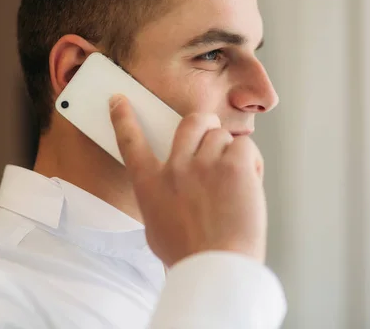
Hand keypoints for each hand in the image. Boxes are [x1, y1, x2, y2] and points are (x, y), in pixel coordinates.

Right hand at [109, 94, 266, 266]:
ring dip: (230, 152)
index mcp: (151, 184)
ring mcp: (203, 164)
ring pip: (221, 135)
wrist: (215, 269)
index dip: (123, 117)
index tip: (119, 100)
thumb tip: (171, 185)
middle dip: (204, 123)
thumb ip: (161, 198)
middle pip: (190, 122)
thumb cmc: (189, 255)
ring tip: (235, 181)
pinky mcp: (233, 165)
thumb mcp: (157, 227)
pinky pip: (244, 145)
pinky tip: (249, 182)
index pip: (131, 141)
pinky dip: (251, 161)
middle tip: (213, 135)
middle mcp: (174, 168)